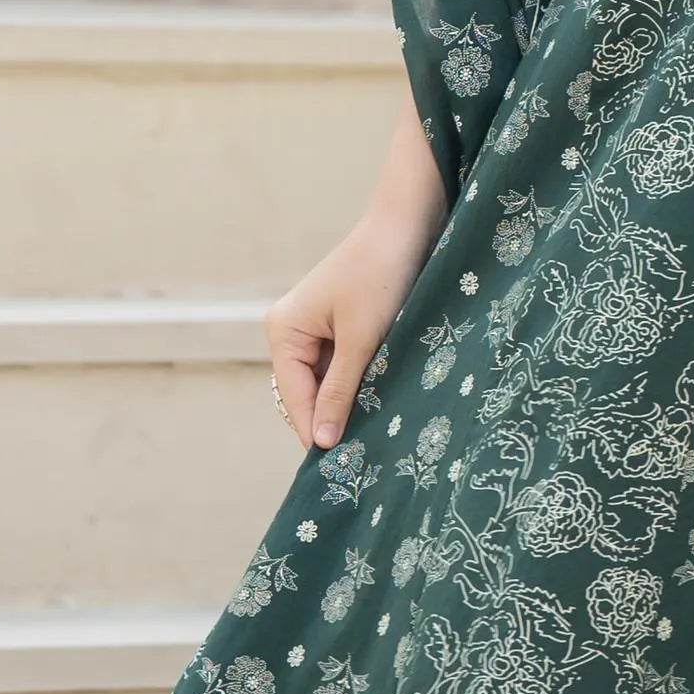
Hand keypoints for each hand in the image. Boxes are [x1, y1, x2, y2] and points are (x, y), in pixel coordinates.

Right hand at [266, 96, 450, 448]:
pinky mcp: (343, 329)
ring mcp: (317, 332)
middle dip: (333, 420)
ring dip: (351, 404)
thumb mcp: (362, 339)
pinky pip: (346, 370)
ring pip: (329, 385)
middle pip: (308, 396)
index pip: (295, 398)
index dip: (317, 432)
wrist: (409, 225)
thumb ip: (341, 390)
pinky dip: (363, 386)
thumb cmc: (382, 275)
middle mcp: (292, 333)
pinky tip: (385, 404)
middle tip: (364, 457)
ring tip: (377, 434)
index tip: (342, 468)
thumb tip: (324, 442)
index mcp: (283, 332)